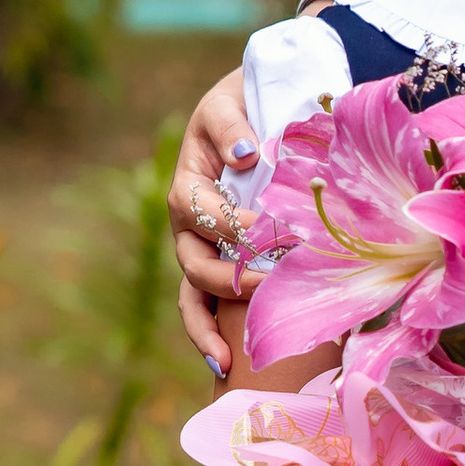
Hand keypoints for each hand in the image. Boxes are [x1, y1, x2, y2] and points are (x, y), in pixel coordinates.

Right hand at [172, 74, 257, 371]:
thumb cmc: (242, 104)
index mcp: (189, 183)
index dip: (237, 227)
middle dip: (231, 281)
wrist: (254, 106)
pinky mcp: (217, 264)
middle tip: (270, 288)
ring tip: (228, 358)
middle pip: (196, 262)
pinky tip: (224, 363)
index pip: (204, 213)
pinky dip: (209, 335)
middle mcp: (188, 223)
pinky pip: (204, 305)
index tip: (276, 234)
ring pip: (193, 295)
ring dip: (208, 327)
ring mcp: (200, 248)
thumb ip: (232, 126)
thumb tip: (245, 155)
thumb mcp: (229, 102)